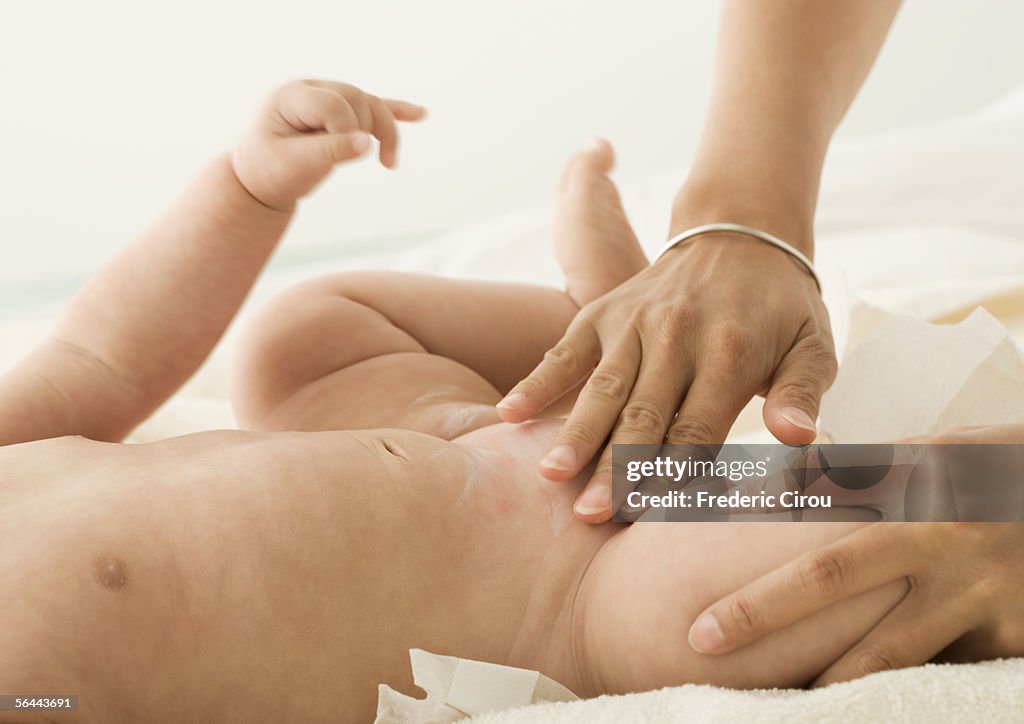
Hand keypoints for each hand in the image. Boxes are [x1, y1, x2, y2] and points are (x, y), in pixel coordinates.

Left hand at [232, 79, 425, 210]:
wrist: (259, 180)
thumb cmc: (269, 172)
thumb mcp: (293, 166)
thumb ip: (328, 152)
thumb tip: (368, 143)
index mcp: (290, 96)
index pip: (333, 104)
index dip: (344, 131)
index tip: (335, 159)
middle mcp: (310, 89)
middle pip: (356, 98)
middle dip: (366, 130)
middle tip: (359, 163)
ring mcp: (327, 97)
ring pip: (370, 103)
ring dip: (385, 130)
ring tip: (389, 163)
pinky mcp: (341, 113)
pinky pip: (373, 106)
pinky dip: (396, 112)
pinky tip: (422, 114)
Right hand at [497, 219, 835, 521]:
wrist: (739, 237)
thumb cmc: (780, 309)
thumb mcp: (813, 347)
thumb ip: (801, 394)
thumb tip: (798, 439)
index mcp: (728, 353)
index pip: (695, 429)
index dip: (672, 476)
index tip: (648, 518)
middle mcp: (676, 337)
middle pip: (642, 416)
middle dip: (616, 468)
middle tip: (591, 516)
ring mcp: (634, 323)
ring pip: (601, 389)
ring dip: (575, 433)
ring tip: (551, 474)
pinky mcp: (603, 313)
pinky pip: (565, 351)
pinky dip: (537, 382)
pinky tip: (510, 415)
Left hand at [686, 426, 1023, 684]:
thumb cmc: (1002, 476)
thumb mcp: (941, 454)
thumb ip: (868, 471)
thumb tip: (780, 480)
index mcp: (916, 482)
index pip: (821, 494)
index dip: (761, 517)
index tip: (703, 543)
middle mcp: (941, 537)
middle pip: (834, 575)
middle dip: (761, 611)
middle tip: (702, 638)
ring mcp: (982, 594)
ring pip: (887, 651)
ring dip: (827, 679)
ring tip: (776, 697)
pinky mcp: (1013, 641)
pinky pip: (941, 673)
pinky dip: (898, 692)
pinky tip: (856, 708)